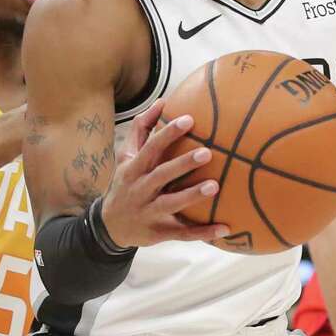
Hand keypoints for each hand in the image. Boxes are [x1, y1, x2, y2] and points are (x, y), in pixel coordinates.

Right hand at [101, 99, 227, 247]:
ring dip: (192, 196)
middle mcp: (140, 190)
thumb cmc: (126, 183)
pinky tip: (225, 228)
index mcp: (134, 169)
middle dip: (183, 164)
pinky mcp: (159, 233)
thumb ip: (142, 129)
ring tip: (215, 186)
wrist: (110, 226)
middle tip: (207, 153)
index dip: (168, 134)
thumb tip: (162, 101)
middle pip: (161, 175)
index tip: (189, 120)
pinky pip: (182, 234)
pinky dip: (203, 233)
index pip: (150, 149)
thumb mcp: (126, 157)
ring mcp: (149, 213)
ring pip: (171, 204)